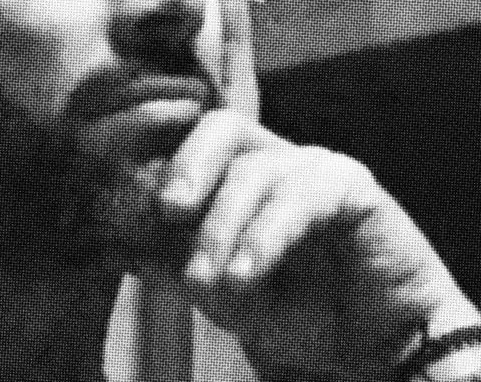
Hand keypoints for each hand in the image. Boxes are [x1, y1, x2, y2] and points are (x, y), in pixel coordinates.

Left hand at [145, 0, 480, 380]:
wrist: (371, 352)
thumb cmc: (295, 313)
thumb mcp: (219, 292)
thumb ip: (171, 263)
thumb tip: (110, 240)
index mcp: (240, 174)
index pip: (191, 141)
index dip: (156, 161)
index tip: (120, 201)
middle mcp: (277, 160)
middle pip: (223, 127)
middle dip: (188, 165)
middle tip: (166, 210)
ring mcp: (315, 168)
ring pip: (256, 170)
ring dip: (222, 226)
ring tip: (207, 282)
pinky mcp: (354, 188)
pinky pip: (302, 196)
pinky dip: (264, 236)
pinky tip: (244, 273)